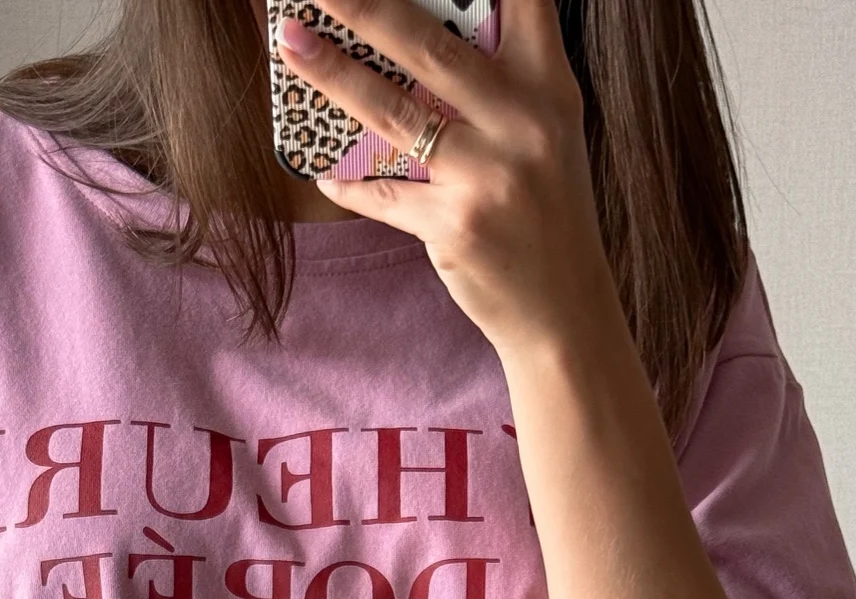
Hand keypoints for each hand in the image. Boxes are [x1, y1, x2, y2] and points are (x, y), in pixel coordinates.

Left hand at [274, 0, 620, 360]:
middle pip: (428, 46)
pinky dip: (349, 183)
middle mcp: (523, 122)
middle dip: (363, 6)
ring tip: (290, 45)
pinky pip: (385, 194)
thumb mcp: (543, 136)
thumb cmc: (545, 214)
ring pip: (394, 113)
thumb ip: (497, 86)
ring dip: (333, 74)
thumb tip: (411, 45)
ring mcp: (489, 176)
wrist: (565, 312)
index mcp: (548, 86)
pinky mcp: (456, 227)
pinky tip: (323, 171)